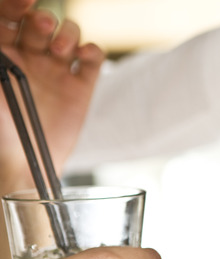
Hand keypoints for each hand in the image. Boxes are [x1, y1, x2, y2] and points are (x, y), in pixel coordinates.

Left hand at [0, 1, 103, 190]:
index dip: (14, 5)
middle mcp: (28, 57)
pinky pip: (91, 57)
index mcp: (0, 54)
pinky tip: (82, 56)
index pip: (8, 16)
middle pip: (38, 21)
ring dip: (66, 33)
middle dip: (40, 18)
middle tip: (40, 24)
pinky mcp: (80, 86)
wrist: (23, 162)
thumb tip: (2, 25)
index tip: (22, 2)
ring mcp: (55, 70)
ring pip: (67, 34)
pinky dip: (91, 51)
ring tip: (60, 48)